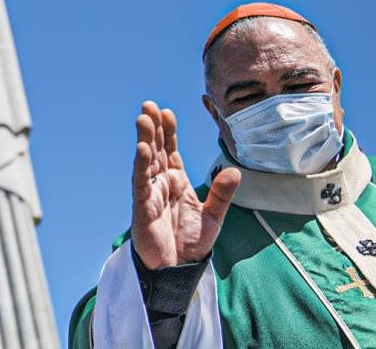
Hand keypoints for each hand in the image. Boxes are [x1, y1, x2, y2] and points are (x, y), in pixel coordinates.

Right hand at [131, 100, 240, 268]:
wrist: (178, 270)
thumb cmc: (190, 243)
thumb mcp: (213, 216)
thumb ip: (222, 194)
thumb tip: (234, 171)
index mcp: (177, 182)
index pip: (172, 151)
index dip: (170, 132)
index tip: (167, 112)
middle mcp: (161, 183)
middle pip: (157, 150)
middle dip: (153, 127)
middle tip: (149, 105)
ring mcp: (150, 193)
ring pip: (147, 161)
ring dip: (145, 139)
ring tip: (143, 118)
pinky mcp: (142, 207)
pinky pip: (142, 182)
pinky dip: (141, 164)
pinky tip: (142, 148)